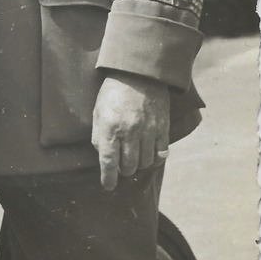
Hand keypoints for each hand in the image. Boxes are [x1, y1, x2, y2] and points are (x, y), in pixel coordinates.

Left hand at [92, 71, 169, 190]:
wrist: (139, 73)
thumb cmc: (114, 91)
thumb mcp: (98, 110)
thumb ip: (98, 134)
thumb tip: (102, 155)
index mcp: (110, 127)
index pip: (108, 161)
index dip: (108, 178)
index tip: (108, 186)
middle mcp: (129, 131)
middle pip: (128, 166)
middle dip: (123, 170)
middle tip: (121, 166)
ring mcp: (148, 130)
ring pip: (145, 163)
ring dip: (138, 165)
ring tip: (135, 158)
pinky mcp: (162, 128)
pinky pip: (161, 154)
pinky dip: (155, 159)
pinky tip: (150, 156)